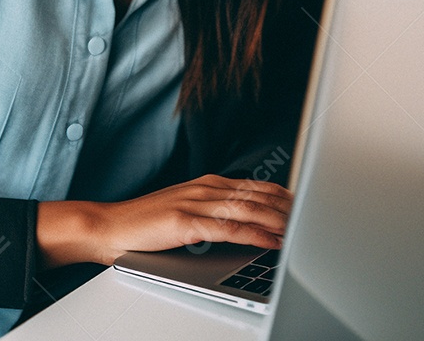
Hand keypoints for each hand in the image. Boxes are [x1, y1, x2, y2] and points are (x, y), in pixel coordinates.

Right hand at [37, 175, 291, 268]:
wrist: (110, 227)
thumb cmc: (147, 224)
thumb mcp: (186, 211)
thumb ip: (215, 212)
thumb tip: (248, 223)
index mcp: (206, 183)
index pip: (254, 185)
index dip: (283, 195)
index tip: (305, 204)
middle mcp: (204, 188)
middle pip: (257, 195)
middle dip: (288, 207)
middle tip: (313, 217)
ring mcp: (194, 203)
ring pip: (247, 208)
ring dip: (278, 219)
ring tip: (301, 229)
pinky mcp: (185, 222)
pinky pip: (227, 228)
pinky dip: (254, 233)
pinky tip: (270, 240)